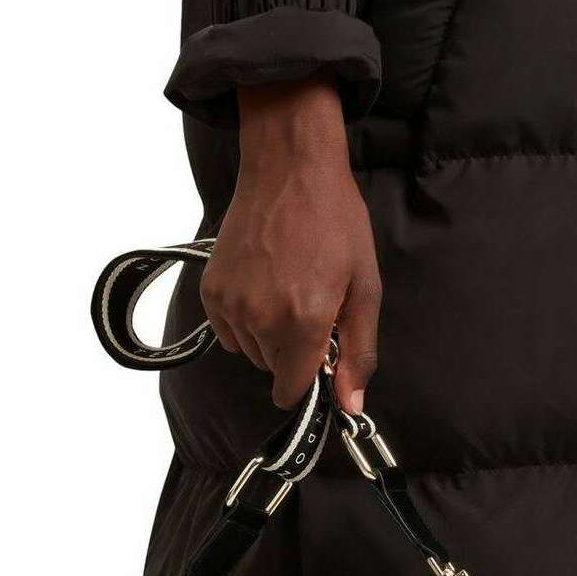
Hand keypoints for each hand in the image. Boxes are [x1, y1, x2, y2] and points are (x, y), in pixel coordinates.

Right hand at [200, 77, 380, 412]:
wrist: (290, 169)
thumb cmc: (335, 223)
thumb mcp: (364, 288)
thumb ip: (358, 352)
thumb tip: (350, 406)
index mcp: (303, 322)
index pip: (290, 391)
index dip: (308, 381)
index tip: (319, 355)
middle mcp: (260, 319)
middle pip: (272, 369)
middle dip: (291, 351)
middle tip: (308, 304)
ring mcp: (231, 304)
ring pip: (249, 351)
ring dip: (267, 335)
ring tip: (285, 289)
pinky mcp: (211, 290)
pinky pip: (227, 331)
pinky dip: (243, 320)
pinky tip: (261, 285)